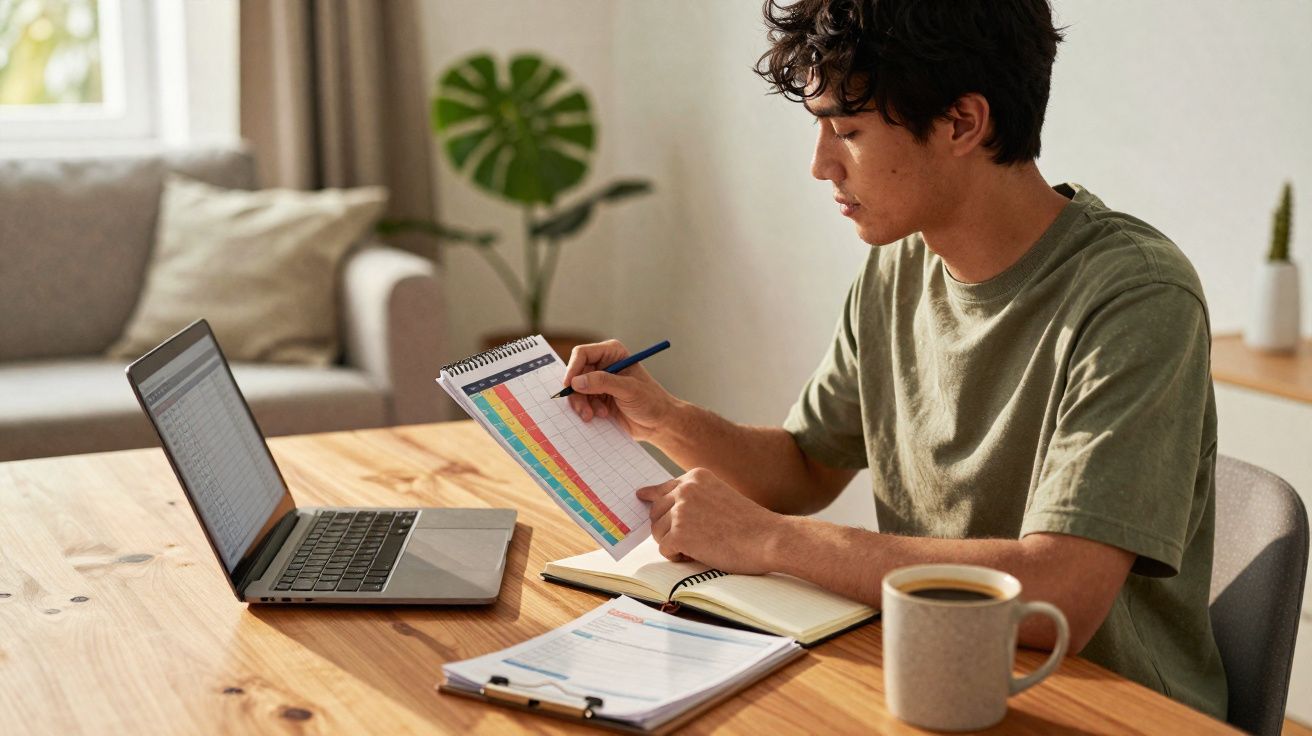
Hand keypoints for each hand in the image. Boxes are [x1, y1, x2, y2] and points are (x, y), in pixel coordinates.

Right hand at [561, 339, 677, 442]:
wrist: (659, 424)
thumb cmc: (651, 401)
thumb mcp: (628, 389)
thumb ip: (603, 382)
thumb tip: (577, 381)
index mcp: (612, 353)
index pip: (583, 354)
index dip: (573, 368)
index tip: (570, 385)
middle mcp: (603, 365)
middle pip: (576, 374)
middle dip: (577, 393)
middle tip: (584, 409)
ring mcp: (599, 383)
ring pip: (576, 390)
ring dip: (582, 404)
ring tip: (597, 415)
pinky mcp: (597, 399)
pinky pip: (581, 402)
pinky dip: (586, 411)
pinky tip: (601, 416)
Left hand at [636, 468, 786, 574]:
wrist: (769, 538)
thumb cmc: (748, 524)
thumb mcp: (718, 497)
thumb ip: (691, 497)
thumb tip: (650, 498)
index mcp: (695, 476)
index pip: (661, 489)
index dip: (655, 502)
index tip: (642, 498)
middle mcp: (685, 489)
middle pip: (655, 513)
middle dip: (668, 528)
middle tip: (693, 538)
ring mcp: (681, 510)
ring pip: (658, 532)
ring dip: (674, 544)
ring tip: (702, 546)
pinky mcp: (679, 533)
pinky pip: (664, 549)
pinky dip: (678, 557)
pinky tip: (699, 554)